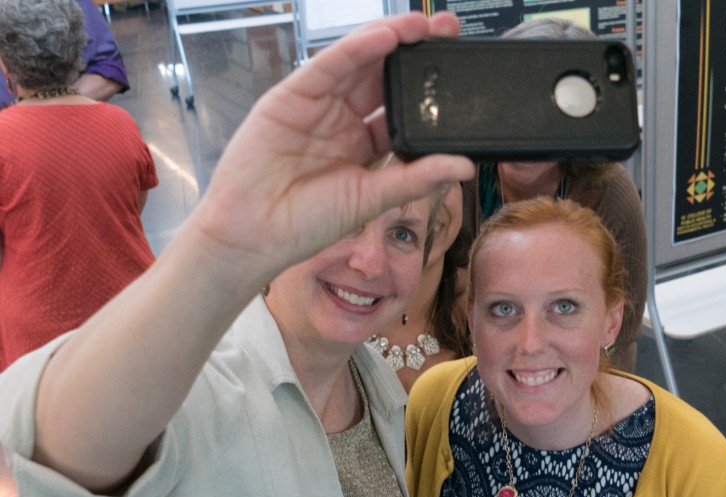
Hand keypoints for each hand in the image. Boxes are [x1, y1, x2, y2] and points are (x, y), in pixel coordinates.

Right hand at [192, 12, 473, 279]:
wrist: (253, 234)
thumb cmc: (306, 223)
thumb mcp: (372, 198)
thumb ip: (417, 178)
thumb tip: (464, 166)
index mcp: (364, 145)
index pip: (402, 109)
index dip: (429, 90)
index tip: (461, 73)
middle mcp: (342, 120)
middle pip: (384, 77)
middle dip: (415, 51)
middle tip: (448, 29)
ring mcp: (318, 106)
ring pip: (359, 63)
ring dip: (390, 39)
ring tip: (422, 24)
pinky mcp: (291, 96)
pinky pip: (328, 66)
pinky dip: (356, 49)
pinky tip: (384, 36)